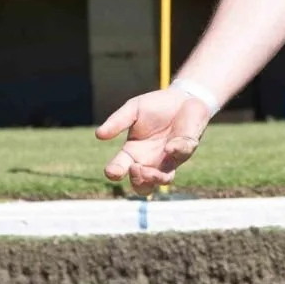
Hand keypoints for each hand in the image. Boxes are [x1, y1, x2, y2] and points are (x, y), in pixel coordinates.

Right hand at [95, 87, 210, 188]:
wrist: (182, 97)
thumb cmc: (155, 106)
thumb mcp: (133, 110)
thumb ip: (117, 122)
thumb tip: (99, 135)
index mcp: (132, 152)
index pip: (119, 168)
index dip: (114, 173)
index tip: (113, 171)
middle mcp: (150, 160)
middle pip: (142, 185)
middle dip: (138, 182)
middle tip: (135, 168)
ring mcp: (169, 158)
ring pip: (163, 180)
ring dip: (156, 179)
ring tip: (149, 172)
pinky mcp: (185, 149)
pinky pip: (182, 155)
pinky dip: (176, 151)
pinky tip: (169, 147)